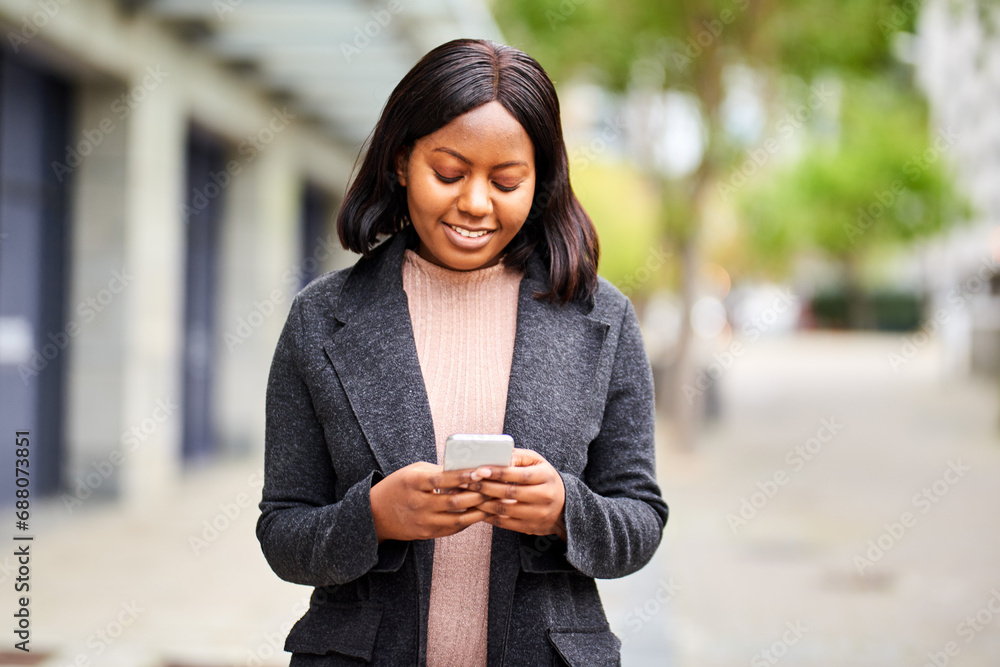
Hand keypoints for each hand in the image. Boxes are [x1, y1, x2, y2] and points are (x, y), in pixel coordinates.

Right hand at [369, 462, 489, 541]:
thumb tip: (467, 468)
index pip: (442, 479)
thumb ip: (438, 471)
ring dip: (478, 511)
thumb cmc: (399, 486)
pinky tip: (480, 512)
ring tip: (494, 502)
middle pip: (454, 501)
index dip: (464, 475)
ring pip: (457, 519)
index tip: (482, 470)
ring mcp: (423, 522)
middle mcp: (418, 504)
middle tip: (496, 487)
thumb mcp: (414, 472)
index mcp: (413, 483)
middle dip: (478, 494)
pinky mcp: (427, 534)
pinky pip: (453, 528)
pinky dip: (469, 521)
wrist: (376, 514)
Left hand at [466, 448, 566, 539]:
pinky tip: (477, 508)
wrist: (564, 507)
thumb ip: (518, 457)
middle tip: (467, 482)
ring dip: (483, 502)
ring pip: (505, 509)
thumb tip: (498, 456)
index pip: (520, 475)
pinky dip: (488, 516)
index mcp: (546, 477)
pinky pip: (504, 523)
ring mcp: (537, 515)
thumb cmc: (544, 478)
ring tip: (468, 495)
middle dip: (485, 487)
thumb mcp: (537, 462)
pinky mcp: (529, 528)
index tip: (479, 470)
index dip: (498, 472)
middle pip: (510, 493)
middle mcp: (544, 497)